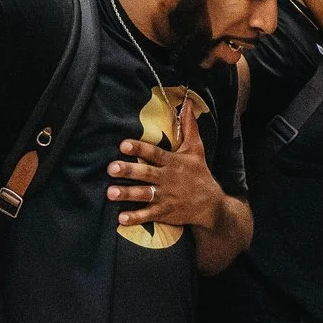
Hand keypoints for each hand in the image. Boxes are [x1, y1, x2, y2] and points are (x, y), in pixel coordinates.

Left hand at [108, 98, 224, 229]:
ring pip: (144, 194)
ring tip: (110, 193)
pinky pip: (148, 215)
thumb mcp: (196, 149)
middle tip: (111, 168)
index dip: (140, 148)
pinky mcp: (165, 212)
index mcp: (173, 162)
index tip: (123, 144)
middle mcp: (168, 178)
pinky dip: (135, 218)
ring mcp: (166, 197)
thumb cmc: (200, 173)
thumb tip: (186, 103)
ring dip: (127, 194)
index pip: (155, 153)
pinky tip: (121, 219)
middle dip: (129, 170)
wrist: (211, 205)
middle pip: (146, 173)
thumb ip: (189, 127)